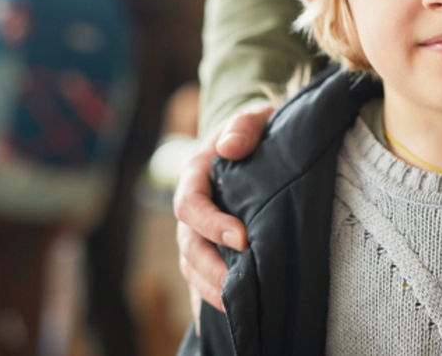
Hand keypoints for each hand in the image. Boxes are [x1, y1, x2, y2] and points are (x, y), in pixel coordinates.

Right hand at [174, 104, 274, 324]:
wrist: (251, 141)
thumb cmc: (253, 130)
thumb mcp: (253, 118)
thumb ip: (242, 127)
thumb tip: (229, 147)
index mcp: (195, 174)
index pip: (190, 205)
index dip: (211, 224)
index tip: (242, 239)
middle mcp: (190, 208)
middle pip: (188, 246)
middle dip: (212, 269)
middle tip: (243, 285)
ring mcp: (196, 231)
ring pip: (191, 268)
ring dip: (211, 290)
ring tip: (240, 309)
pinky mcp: (209, 249)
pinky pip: (199, 280)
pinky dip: (205, 303)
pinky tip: (221, 324)